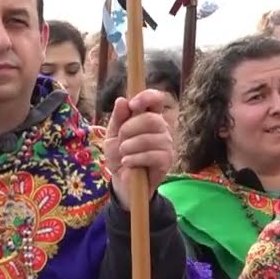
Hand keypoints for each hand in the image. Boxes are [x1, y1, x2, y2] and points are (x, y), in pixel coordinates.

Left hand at [103, 89, 175, 205]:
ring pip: (150, 138)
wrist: (122, 181)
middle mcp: (162, 129)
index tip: (133, 104)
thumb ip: (117, 119)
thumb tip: (122, 100)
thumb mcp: (112, 135)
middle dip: (129, 129)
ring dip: (129, 147)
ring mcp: (166, 145)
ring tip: (123, 154)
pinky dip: (134, 159)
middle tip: (120, 141)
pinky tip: (128, 163)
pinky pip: (152, 155)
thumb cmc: (119, 155)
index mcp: (149, 118)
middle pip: (152, 119)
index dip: (147, 97)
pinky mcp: (167, 161)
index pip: (157, 100)